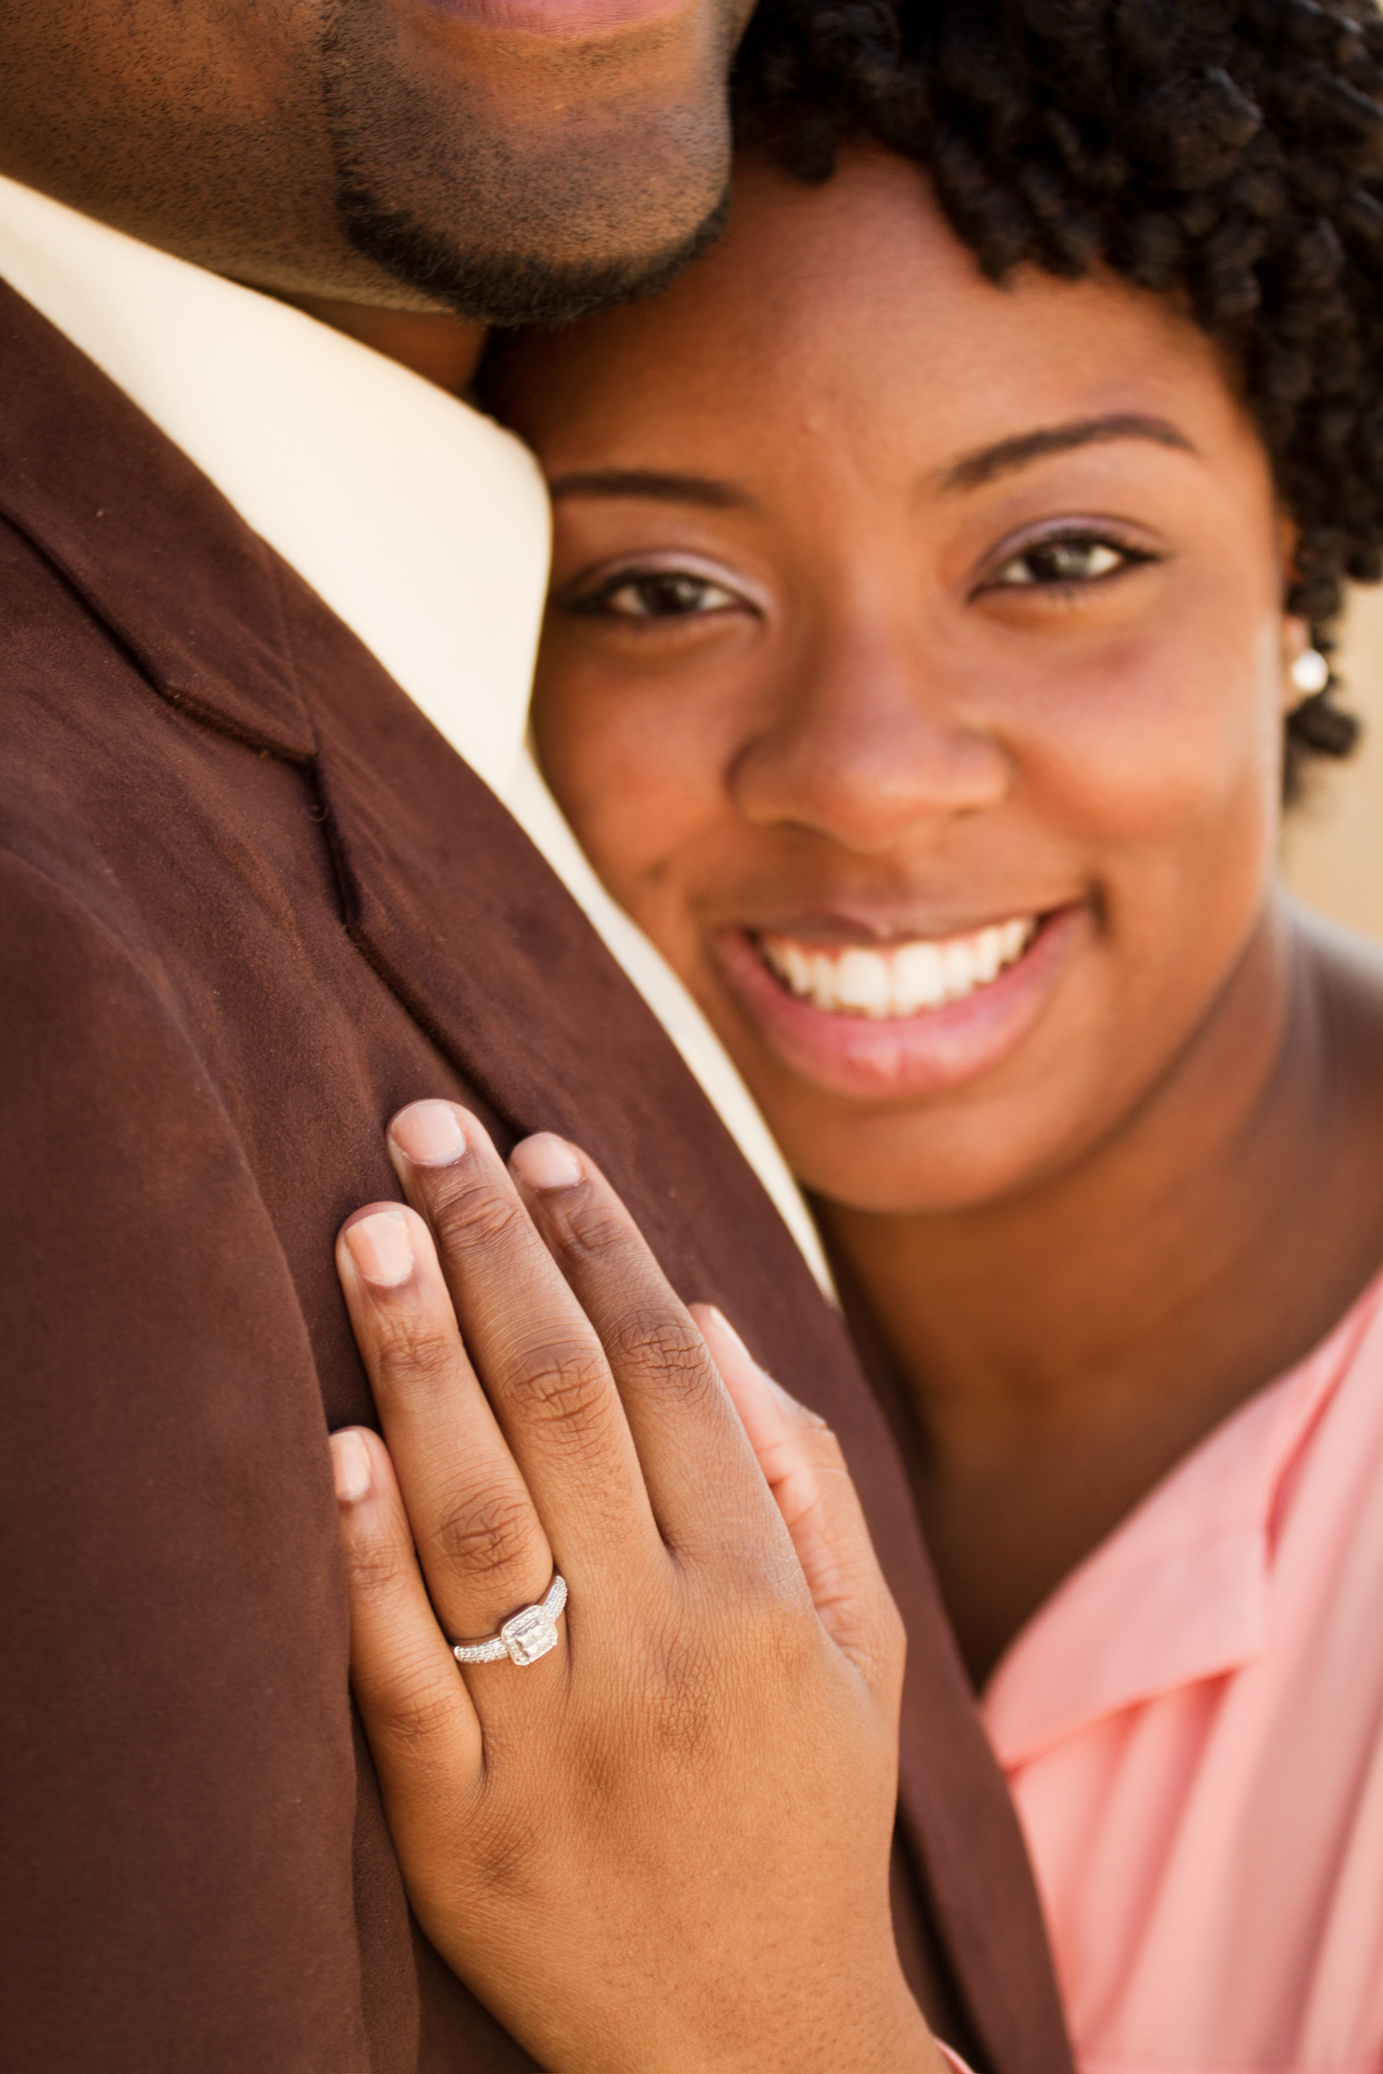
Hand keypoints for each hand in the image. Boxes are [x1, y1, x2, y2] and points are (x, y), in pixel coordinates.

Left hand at [330, 1100, 939, 2073]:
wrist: (758, 2052)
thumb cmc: (811, 1820)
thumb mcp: (865, 1651)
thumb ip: (801, 1476)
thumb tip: (701, 1313)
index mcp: (764, 1598)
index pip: (671, 1375)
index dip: (607, 1244)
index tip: (548, 1143)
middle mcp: (663, 1653)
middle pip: (564, 1408)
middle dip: (496, 1248)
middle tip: (429, 1127)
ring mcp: (554, 1746)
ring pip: (477, 1515)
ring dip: (418, 1357)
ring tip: (369, 1226)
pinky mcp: (458, 1835)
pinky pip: (399, 1679)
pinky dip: (359, 1558)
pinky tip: (329, 1441)